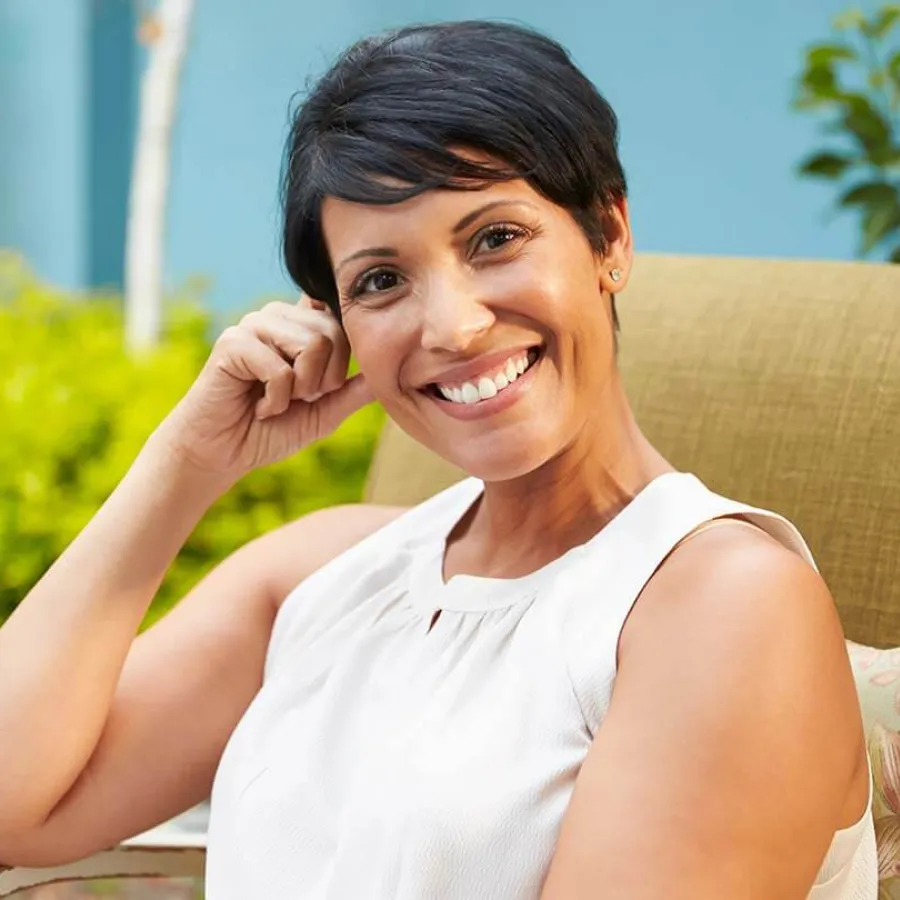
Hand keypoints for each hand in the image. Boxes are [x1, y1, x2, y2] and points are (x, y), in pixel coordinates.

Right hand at [153, 297, 373, 480]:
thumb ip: (355, 390)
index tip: (325, 388)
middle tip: (298, 399)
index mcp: (300, 326)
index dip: (345, 356)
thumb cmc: (271, 430)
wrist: (224, 453)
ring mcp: (254, 325)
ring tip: (279, 401)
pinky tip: (258, 407)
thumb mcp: (326, 412)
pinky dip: (276, 400)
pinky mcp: (232, 342)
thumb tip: (390, 371)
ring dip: (302, 388)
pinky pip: (281, 368)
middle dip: (326, 380)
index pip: (342, 318)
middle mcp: (278, 317)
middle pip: (334, 332)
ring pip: (312, 343)